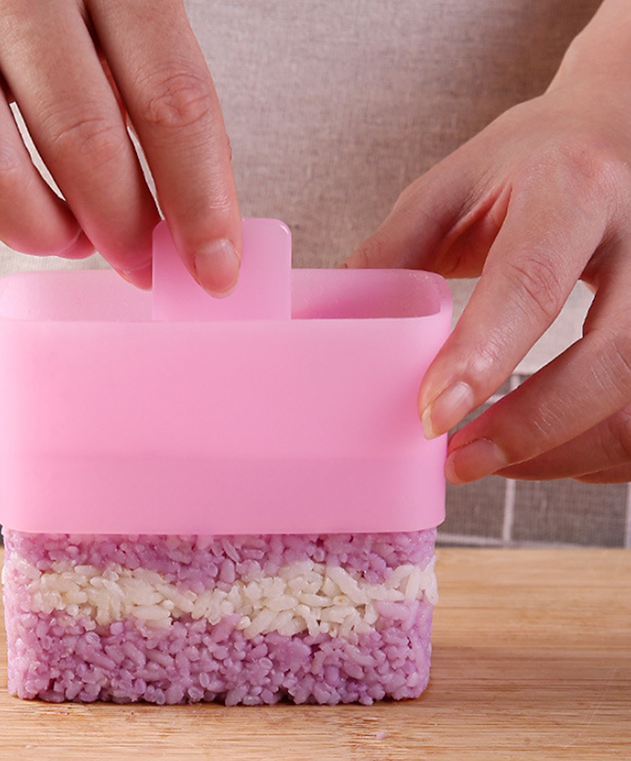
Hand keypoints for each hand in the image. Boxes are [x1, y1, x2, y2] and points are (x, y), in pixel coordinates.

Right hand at [0, 0, 240, 294]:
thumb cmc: (48, 1)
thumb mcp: (119, 18)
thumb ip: (154, 105)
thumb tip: (191, 234)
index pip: (173, 101)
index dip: (201, 203)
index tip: (215, 271)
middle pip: (85, 145)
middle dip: (124, 231)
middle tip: (137, 259)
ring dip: (41, 233)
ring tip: (63, 232)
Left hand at [342, 0, 630, 484]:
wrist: (617, 131)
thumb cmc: (532, 160)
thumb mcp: (453, 186)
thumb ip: (394, 251)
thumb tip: (328, 321)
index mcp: (573, 190)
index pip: (529, 285)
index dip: (480, 359)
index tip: (431, 417)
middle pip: (609, 363)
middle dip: (530, 430)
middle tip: (458, 459)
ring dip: (560, 454)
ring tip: (488, 456)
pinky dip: (598, 452)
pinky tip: (545, 450)